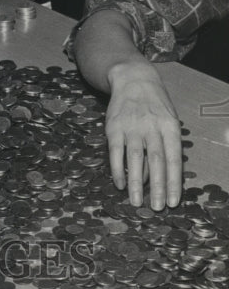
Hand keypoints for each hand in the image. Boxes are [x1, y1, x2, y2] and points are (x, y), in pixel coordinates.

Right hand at [104, 61, 182, 209]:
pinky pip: (116, 153)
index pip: (174, 160)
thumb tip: (160, 177)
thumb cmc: (155, 106)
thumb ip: (166, 146)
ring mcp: (131, 127)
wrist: (133, 80)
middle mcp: (151, 127)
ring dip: (136, 183)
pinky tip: (121, 184)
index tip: (173, 202)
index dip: (174, 182)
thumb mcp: (169, 120)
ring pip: (135, 159)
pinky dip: (118, 170)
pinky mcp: (113, 127)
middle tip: (156, 208)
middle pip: (156, 162)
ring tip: (137, 202)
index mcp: (170, 127)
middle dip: (157, 187)